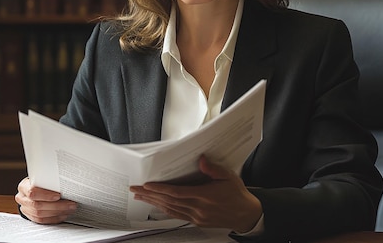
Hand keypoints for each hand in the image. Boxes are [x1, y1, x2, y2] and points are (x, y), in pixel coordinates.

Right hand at [15, 177, 76, 223]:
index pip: (32, 192)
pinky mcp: (30, 217)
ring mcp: (25, 209)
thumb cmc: (38, 182)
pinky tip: (63, 215)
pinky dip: (54, 218)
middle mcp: (22, 198)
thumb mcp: (40, 178)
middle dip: (57, 206)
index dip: (45, 195)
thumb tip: (64, 182)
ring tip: (69, 209)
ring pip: (40, 214)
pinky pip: (42, 221)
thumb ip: (47, 180)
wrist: (30, 188)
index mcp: (23, 186)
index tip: (58, 195)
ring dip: (57, 213)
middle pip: (37, 205)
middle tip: (71, 204)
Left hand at [129, 155, 261, 232]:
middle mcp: (199, 209)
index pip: (176, 193)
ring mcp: (197, 217)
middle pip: (169, 201)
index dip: (160, 189)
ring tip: (140, 197)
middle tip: (135, 190)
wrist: (246, 215)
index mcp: (205, 196)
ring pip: (171, 209)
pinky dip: (165, 210)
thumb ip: (213, 169)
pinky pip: (177, 215)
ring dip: (154, 203)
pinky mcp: (198, 222)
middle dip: (150, 195)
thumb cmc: (237, 194)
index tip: (146, 185)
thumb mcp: (229, 177)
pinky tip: (158, 206)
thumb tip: (201, 160)